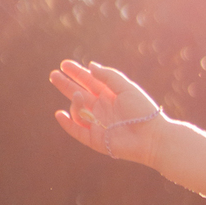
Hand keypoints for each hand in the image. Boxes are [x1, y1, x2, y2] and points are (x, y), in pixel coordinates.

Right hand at [49, 60, 165, 164]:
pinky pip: (77, 131)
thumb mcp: (127, 88)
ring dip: (74, 101)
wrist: (152, 138)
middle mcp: (102, 109)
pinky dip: (68, 124)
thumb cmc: (143, 112)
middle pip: (79, 94)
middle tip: (53, 74)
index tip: (64, 64)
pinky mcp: (96, 139)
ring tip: (78, 95)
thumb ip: (109, 76)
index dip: (77, 72)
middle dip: (66, 85)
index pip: (90, 81)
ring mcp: (98, 124)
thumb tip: (90, 66)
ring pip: (78, 111)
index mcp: (110, 95)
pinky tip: (60, 114)